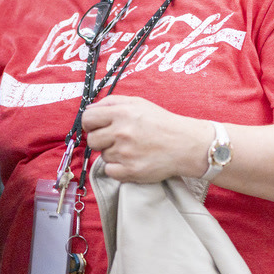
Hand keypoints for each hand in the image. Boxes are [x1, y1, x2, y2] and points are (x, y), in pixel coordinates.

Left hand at [81, 94, 210, 182]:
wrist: (186, 144)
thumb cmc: (161, 123)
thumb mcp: (138, 103)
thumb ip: (111, 102)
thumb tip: (88, 109)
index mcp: (122, 113)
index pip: (87, 118)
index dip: (90, 124)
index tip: (97, 127)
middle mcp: (121, 132)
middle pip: (92, 140)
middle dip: (101, 140)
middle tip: (118, 140)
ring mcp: (125, 153)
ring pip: (102, 156)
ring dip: (114, 154)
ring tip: (132, 149)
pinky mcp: (130, 171)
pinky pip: (110, 171)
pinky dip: (118, 168)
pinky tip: (132, 161)